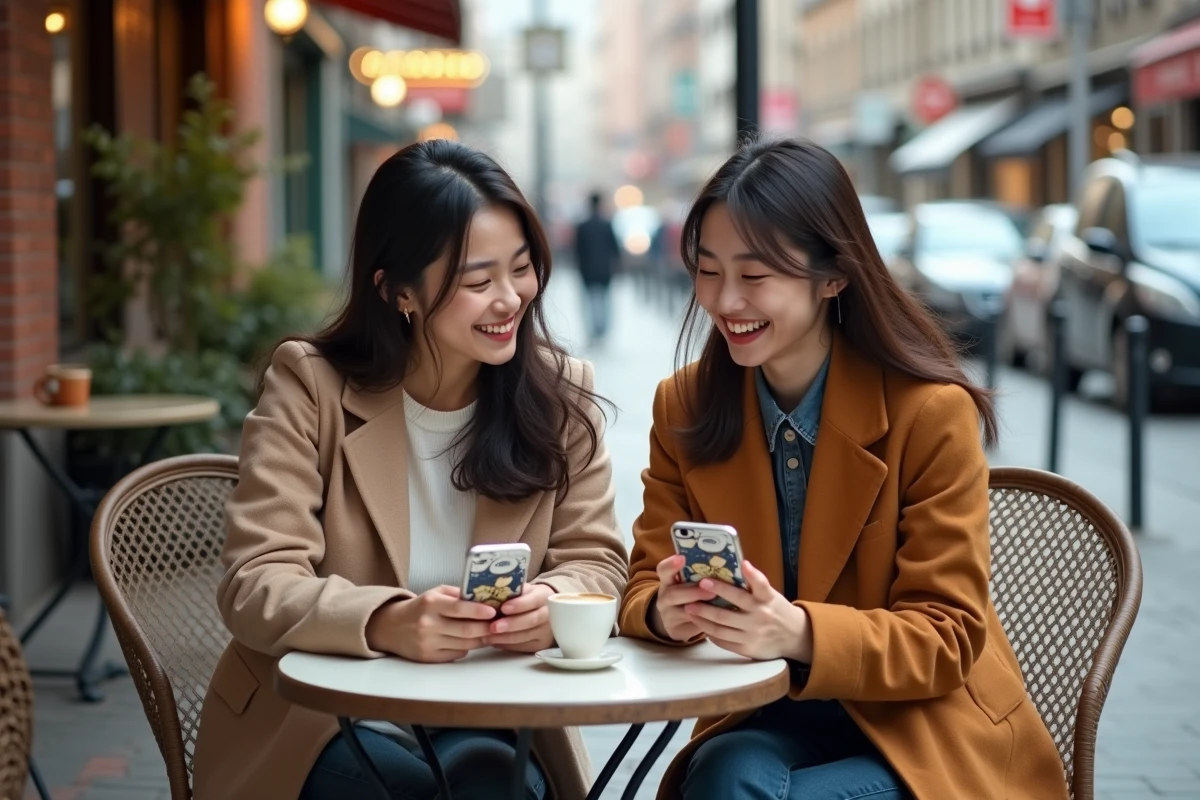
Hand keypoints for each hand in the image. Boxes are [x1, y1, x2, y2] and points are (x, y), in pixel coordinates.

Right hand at [366, 586, 495, 662]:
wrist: (391, 627)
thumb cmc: (420, 607)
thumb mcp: (436, 593)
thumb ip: (458, 594)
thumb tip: (485, 598)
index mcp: (431, 603)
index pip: (460, 608)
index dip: (480, 611)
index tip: (494, 611)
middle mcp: (428, 624)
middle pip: (466, 630)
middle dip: (486, 628)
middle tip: (499, 625)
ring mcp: (427, 643)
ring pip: (464, 644)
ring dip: (481, 639)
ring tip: (490, 633)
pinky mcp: (427, 657)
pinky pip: (456, 654)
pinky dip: (467, 648)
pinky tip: (470, 641)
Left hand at [484, 583, 554, 652]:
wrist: (543, 609)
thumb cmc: (527, 598)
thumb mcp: (523, 590)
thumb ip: (512, 592)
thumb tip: (490, 595)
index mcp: (544, 596)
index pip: (534, 600)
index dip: (520, 604)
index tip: (503, 608)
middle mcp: (549, 614)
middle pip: (532, 620)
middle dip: (511, 624)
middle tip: (493, 627)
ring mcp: (546, 631)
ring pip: (526, 636)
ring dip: (505, 637)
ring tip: (487, 636)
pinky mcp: (541, 644)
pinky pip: (523, 647)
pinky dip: (507, 645)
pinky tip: (494, 641)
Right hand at [650, 554, 716, 641]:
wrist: (677, 620)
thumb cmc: (690, 595)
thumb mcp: (690, 582)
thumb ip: (701, 574)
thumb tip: (732, 564)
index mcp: (667, 580)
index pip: (663, 569)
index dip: (671, 564)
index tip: (682, 558)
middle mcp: (664, 596)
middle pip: (673, 593)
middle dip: (693, 591)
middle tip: (710, 590)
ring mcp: (667, 614)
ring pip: (682, 611)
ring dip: (700, 607)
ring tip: (715, 603)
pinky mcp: (674, 629)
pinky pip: (690, 625)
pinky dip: (704, 621)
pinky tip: (716, 619)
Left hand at [684, 560, 812, 661]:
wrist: (795, 637)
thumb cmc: (777, 610)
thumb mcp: (771, 594)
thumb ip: (754, 584)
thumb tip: (737, 565)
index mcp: (766, 599)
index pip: (757, 584)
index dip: (747, 575)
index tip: (731, 569)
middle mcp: (759, 617)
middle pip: (727, 611)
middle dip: (706, 602)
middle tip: (692, 593)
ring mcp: (752, 635)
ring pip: (721, 628)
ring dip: (702, 619)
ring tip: (689, 610)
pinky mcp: (748, 649)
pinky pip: (725, 642)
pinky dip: (711, 634)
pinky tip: (701, 626)